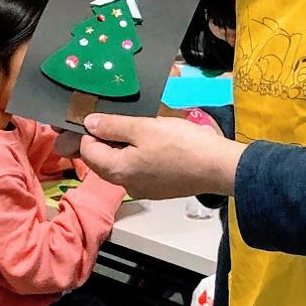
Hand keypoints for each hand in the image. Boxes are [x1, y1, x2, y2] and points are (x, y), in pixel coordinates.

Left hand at [78, 112, 243, 199]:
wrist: (218, 167)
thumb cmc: (182, 145)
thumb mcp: (144, 127)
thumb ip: (113, 125)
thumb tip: (88, 123)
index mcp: (118, 171)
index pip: (87, 151)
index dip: (90, 132)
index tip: (101, 115)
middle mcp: (126, 185)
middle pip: (102, 161)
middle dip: (105, 140)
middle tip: (121, 120)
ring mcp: (143, 189)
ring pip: (121, 165)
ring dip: (123, 147)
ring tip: (140, 128)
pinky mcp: (158, 188)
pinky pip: (138, 170)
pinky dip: (138, 156)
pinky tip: (153, 143)